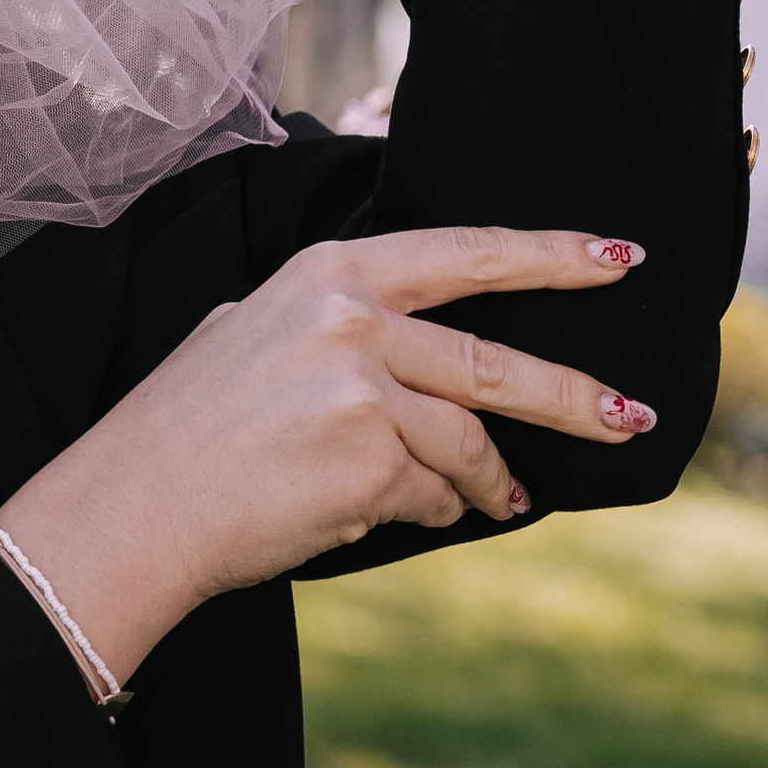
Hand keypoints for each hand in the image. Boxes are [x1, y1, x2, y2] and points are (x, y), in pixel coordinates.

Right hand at [0, 223, 651, 689]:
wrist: (134, 505)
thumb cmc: (191, 427)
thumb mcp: (257, 332)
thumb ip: (339, 326)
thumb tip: (421, 357)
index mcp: (330, 273)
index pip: (466, 252)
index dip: (551, 254)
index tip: (621, 258)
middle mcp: (352, 318)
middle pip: (495, 360)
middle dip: (574, 395)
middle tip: (632, 417)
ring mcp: (363, 390)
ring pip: (467, 442)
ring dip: (489, 482)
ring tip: (504, 502)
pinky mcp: (368, 462)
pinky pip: (432, 496)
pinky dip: (428, 511)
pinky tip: (386, 514)